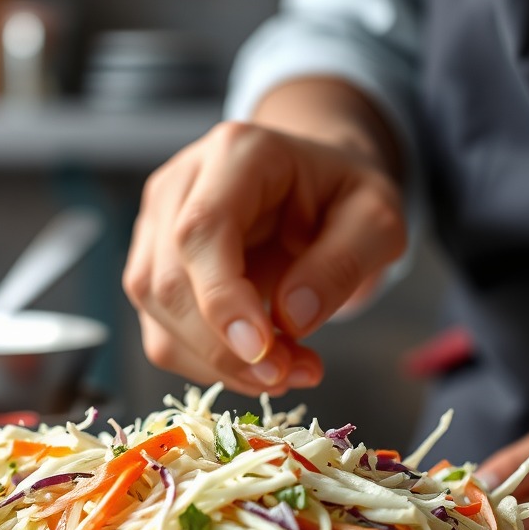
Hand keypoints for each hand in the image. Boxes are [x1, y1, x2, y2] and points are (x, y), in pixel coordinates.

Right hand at [122, 119, 406, 395]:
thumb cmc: (341, 198)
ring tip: (285, 369)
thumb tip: (293, 318)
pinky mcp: (151, 269)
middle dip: (223, 347)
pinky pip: (161, 333)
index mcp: (235, 154)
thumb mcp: (376, 219)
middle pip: (166, 281)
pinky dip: (207, 364)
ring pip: (156, 314)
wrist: (313, 189)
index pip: (201, 231)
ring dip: (216, 362)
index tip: (264, 352)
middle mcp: (178, 185)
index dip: (222, 300)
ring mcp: (154, 227)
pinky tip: (258, 364)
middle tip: (290, 374)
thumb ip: (344, 262)